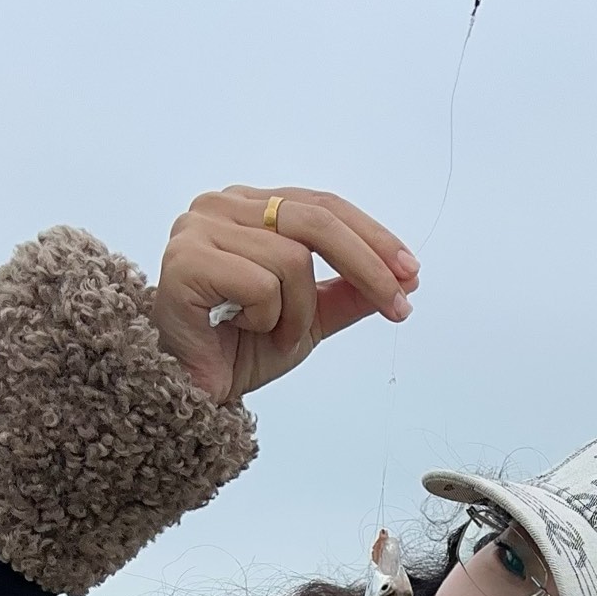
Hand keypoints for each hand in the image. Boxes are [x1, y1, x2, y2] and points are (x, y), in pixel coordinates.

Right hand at [148, 186, 419, 400]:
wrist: (191, 390)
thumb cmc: (239, 348)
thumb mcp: (310, 318)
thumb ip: (348, 292)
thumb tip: (404, 278)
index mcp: (250, 208)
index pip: (323, 205)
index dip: (374, 237)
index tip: (412, 273)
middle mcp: (221, 206)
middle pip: (316, 221)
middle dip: (367, 266)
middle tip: (399, 306)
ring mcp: (197, 228)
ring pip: (291, 259)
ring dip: (297, 313)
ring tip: (271, 334)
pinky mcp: (183, 260)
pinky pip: (260, 284)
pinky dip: (266, 318)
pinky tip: (237, 329)